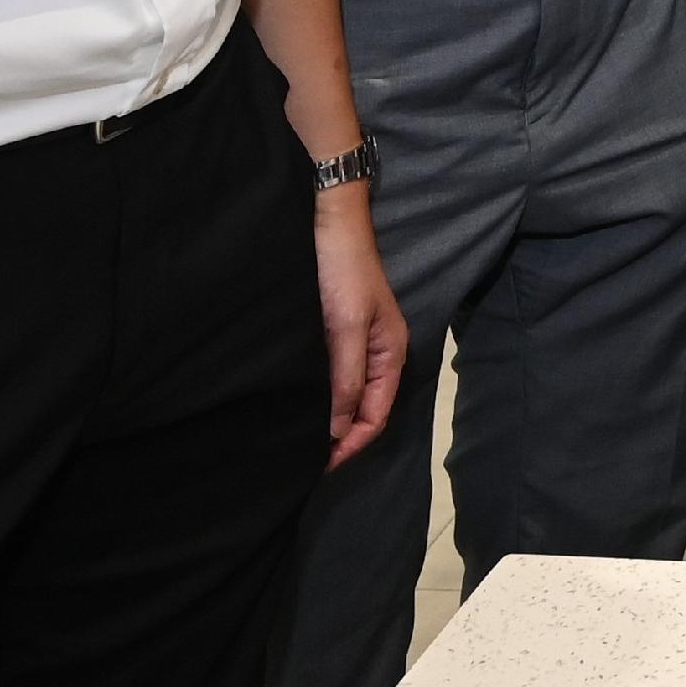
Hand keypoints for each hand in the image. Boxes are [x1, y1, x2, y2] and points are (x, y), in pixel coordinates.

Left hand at [313, 187, 409, 467]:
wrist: (326, 221)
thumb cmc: (343, 272)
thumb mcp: (347, 326)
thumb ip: (345, 379)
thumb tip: (336, 431)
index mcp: (390, 353)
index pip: (376, 415)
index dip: (351, 444)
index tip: (319, 464)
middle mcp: (374, 354)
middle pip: (363, 409)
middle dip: (339, 437)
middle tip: (303, 458)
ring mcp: (352, 343)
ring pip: (344, 394)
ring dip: (327, 418)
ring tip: (297, 438)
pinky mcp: (331, 333)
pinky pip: (328, 376)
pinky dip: (316, 396)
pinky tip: (296, 402)